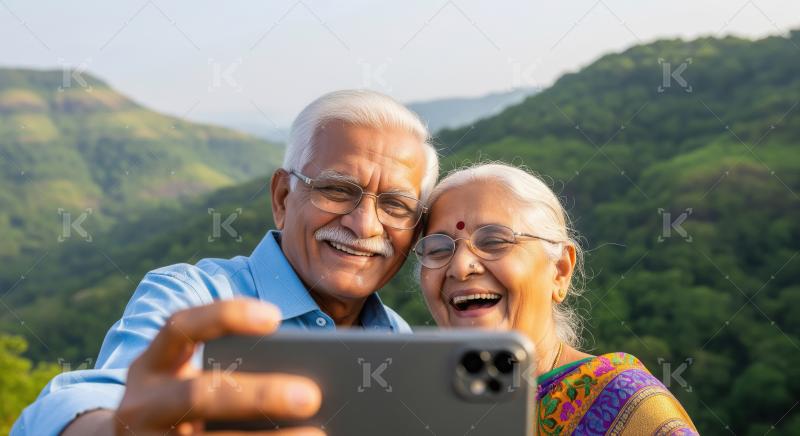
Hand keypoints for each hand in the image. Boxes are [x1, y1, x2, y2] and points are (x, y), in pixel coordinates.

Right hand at [112, 299, 323, 434]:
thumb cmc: (184, 404)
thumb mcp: (189, 379)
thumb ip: (230, 366)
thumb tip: (303, 370)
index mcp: (151, 366)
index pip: (180, 328)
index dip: (224, 316)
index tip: (274, 316)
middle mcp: (142, 406)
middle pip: (199, 396)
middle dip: (259, 395)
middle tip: (311, 395)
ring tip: (318, 435)